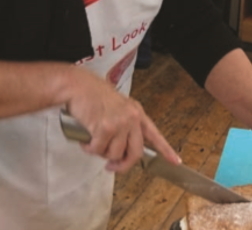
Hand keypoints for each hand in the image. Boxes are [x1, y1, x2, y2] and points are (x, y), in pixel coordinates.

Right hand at [64, 65, 179, 172]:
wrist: (77, 85)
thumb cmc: (91, 93)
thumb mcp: (115, 106)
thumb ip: (123, 124)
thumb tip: (120, 149)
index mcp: (136, 111)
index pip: (154, 134)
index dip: (165, 150)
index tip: (175, 161)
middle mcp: (131, 117)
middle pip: (135, 153)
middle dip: (122, 165)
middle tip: (111, 166)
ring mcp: (119, 123)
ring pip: (115, 154)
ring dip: (101, 153)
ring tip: (92, 142)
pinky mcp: (105, 128)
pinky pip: (98, 150)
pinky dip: (89, 149)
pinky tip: (85, 141)